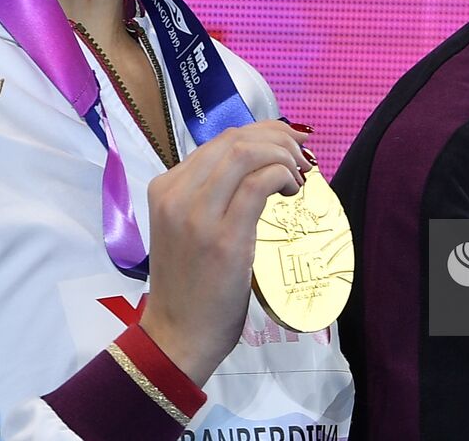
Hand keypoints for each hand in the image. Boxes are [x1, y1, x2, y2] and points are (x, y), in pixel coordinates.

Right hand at [138, 119, 311, 384]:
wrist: (177, 336)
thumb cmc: (189, 284)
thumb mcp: (188, 226)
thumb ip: (210, 193)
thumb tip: (259, 162)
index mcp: (165, 187)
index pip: (220, 141)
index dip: (262, 134)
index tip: (289, 144)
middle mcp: (176, 194)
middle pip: (235, 140)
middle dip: (277, 138)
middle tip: (303, 156)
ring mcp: (197, 215)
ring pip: (246, 154)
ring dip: (283, 154)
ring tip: (300, 173)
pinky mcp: (223, 238)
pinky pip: (258, 184)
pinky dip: (282, 175)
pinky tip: (292, 190)